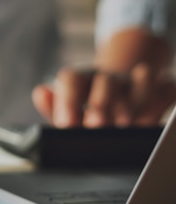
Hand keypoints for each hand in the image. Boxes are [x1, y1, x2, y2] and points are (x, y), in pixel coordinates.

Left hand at [32, 28, 175, 127]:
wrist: (122, 92)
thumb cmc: (89, 108)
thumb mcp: (68, 110)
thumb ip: (54, 107)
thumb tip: (40, 92)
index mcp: (83, 79)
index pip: (71, 79)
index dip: (67, 100)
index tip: (65, 125)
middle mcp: (109, 77)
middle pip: (105, 81)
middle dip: (101, 103)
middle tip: (96, 126)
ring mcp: (137, 80)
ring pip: (140, 79)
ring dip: (135, 101)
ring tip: (127, 125)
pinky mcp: (162, 88)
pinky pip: (166, 89)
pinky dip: (160, 103)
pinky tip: (151, 123)